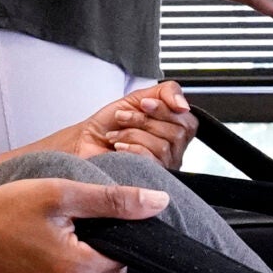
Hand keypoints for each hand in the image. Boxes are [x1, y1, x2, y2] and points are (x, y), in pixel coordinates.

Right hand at [0, 177, 167, 272]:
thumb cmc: (2, 212)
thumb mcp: (60, 194)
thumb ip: (113, 201)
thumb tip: (157, 202)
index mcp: (79, 270)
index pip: (130, 256)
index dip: (123, 232)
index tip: (100, 215)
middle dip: (113, 251)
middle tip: (85, 225)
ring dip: (100, 267)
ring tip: (73, 238)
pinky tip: (61, 253)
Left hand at [48, 80, 197, 168]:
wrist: (84, 142)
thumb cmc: (108, 124)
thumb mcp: (138, 98)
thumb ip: (165, 93)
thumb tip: (183, 104)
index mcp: (173, 131)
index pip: (188, 120)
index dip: (166, 110)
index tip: (144, 104)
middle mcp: (172, 151)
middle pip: (179, 133)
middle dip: (146, 120)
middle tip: (124, 117)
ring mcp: (163, 168)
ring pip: (164, 147)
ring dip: (134, 134)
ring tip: (116, 134)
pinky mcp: (149, 180)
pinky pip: (152, 161)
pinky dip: (132, 149)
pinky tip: (118, 149)